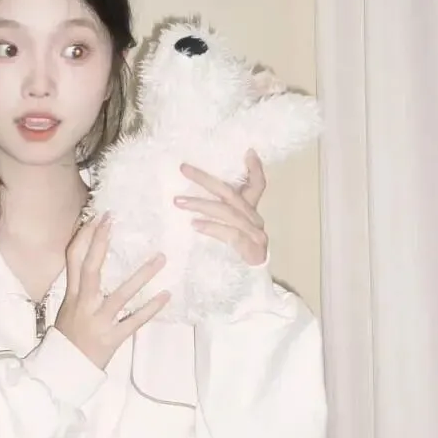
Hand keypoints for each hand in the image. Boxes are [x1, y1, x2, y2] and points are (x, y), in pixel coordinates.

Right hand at [54, 216, 168, 369]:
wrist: (65, 369)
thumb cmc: (69, 335)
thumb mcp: (69, 306)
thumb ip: (81, 284)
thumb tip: (94, 258)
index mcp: (72, 294)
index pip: (74, 259)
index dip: (84, 237)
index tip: (99, 217)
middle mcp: (84, 304)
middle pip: (91, 269)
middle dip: (100, 243)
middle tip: (113, 221)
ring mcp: (99, 321)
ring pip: (121, 294)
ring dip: (142, 275)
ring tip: (161, 257)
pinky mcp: (113, 338)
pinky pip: (134, 321)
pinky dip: (151, 309)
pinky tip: (166, 295)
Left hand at [175, 151, 268, 265]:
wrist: (250, 286)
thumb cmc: (234, 255)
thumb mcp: (226, 230)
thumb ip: (218, 212)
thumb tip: (191, 197)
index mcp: (251, 211)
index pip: (258, 185)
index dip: (255, 168)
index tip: (247, 151)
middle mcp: (255, 220)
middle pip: (231, 194)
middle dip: (206, 179)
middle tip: (183, 169)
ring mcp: (255, 235)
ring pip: (228, 212)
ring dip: (201, 204)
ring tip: (178, 201)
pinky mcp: (251, 250)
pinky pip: (230, 233)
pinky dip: (212, 227)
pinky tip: (195, 225)